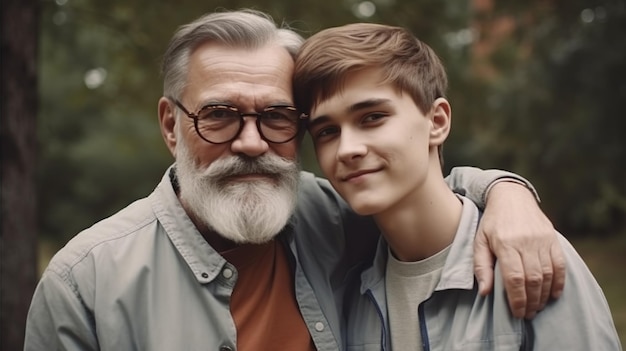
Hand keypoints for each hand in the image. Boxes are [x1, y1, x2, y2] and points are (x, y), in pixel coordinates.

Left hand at [473, 181, 565, 318]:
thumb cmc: (492, 223)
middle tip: (528, 314)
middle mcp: (525, 242)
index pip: (514, 277)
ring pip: (548, 273)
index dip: (517, 299)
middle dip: (532, 301)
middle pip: (533, 278)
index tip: (517, 312)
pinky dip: (559, 281)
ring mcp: (541, 239)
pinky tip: (553, 294)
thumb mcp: (479, 241)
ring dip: (544, 294)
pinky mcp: (552, 238)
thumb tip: (484, 292)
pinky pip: (560, 264)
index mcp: (505, 243)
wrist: (511, 197)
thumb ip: (481, 266)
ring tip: (537, 307)